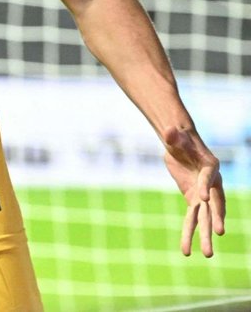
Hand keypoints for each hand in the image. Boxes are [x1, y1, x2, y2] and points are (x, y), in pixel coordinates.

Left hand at [162, 125, 225, 255]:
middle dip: (215, 219)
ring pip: (204, 217)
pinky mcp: (193, 199)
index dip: (205, 186)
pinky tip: (187, 250)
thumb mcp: (175, 136)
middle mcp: (211, 183)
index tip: (203, 198)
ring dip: (204, 235)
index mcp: (210, 166)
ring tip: (208, 255)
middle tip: (218, 234)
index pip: (207, 178)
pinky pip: (192, 218)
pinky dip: (189, 232)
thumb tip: (168, 130)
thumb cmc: (180, 139)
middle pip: (214, 203)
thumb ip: (173, 135)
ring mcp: (203, 194)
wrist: (179, 145)